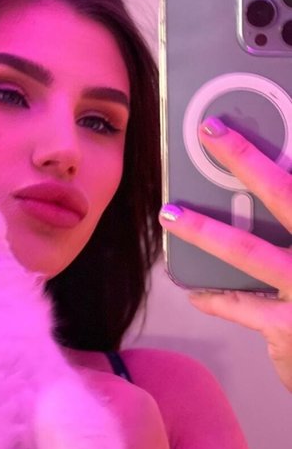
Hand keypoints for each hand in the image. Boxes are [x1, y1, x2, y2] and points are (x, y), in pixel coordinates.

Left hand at [159, 116, 291, 391]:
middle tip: (210, 131)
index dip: (264, 154)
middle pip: (283, 193)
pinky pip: (241, 305)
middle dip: (245, 159)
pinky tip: (195, 292)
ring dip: (203, 230)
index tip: (241, 123)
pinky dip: (215, 298)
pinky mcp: (288, 326)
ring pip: (246, 249)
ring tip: (169, 214)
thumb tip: (287, 182)